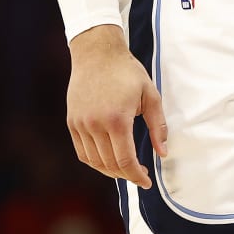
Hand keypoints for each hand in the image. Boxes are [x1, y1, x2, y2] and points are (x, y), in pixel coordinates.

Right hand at [67, 25, 167, 187]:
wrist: (97, 52)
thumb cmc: (126, 71)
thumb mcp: (150, 95)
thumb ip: (158, 126)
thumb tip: (162, 153)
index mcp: (117, 119)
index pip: (126, 161)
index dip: (137, 176)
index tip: (146, 182)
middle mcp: (95, 124)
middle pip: (110, 164)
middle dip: (127, 175)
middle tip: (139, 175)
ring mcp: (80, 124)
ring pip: (94, 161)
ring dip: (111, 171)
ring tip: (125, 169)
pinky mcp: (72, 122)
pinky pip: (82, 152)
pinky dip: (95, 161)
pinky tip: (107, 160)